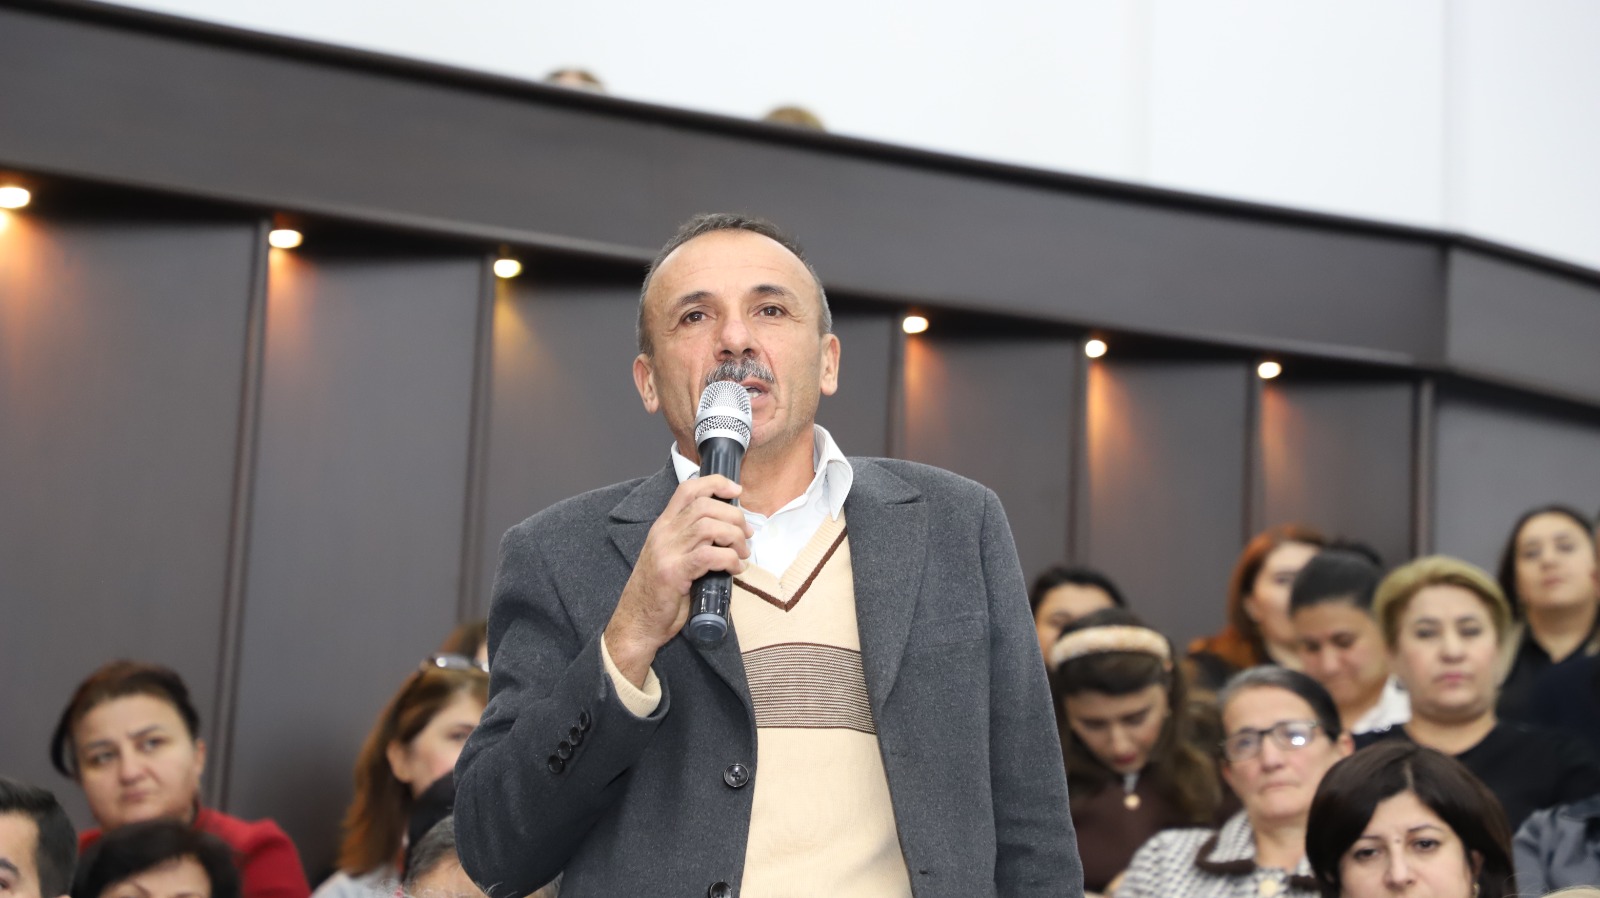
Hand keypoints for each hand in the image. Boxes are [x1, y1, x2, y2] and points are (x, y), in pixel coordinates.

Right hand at [604, 475, 751, 685]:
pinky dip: (729, 560)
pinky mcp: (673, 573)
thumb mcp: (673, 557)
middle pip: (705, 505)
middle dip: (734, 517)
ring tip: (742, 553)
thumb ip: (693, 542)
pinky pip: (709, 556)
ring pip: (709, 527)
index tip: (736, 491)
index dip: (715, 483)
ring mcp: (666, 552)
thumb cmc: (660, 593)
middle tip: (746, 535)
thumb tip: (729, 533)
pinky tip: (735, 569)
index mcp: (663, 526)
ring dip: (734, 537)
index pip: (688, 489)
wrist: (637, 623)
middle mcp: (663, 533)